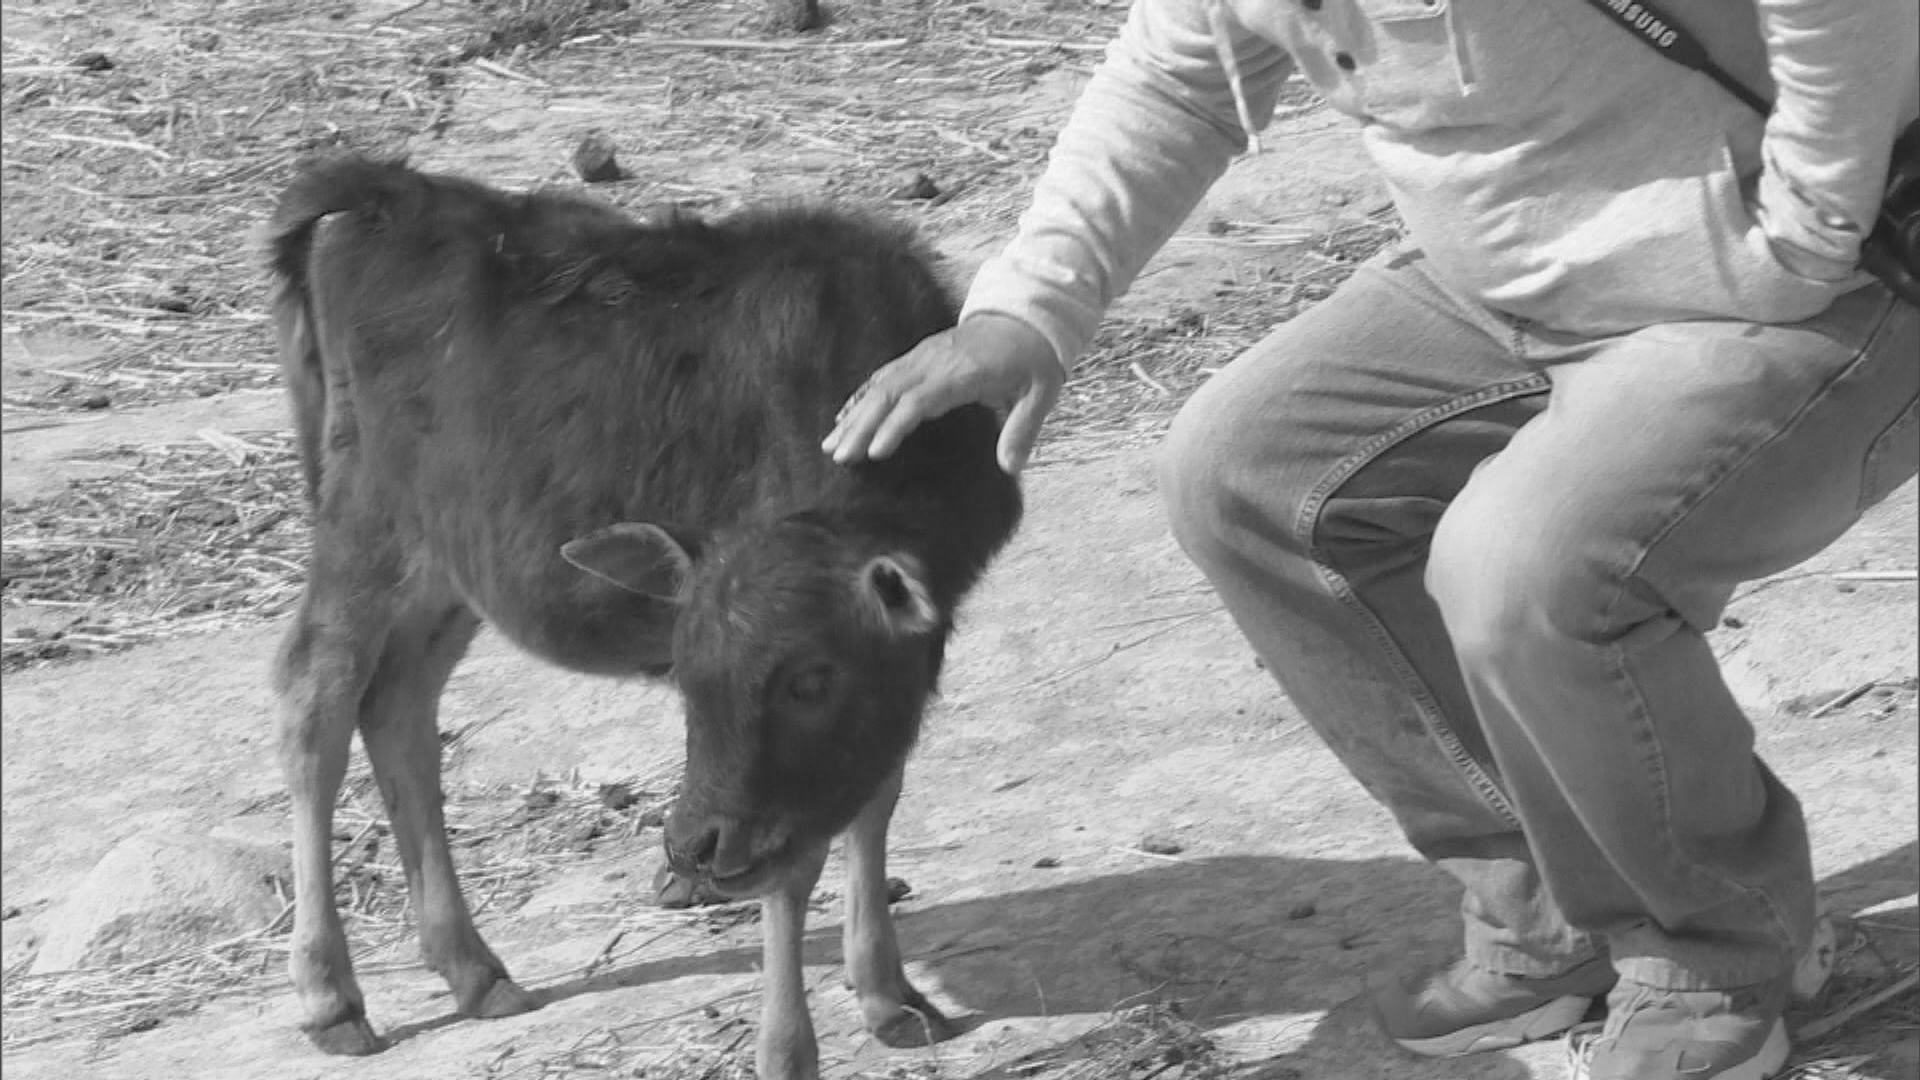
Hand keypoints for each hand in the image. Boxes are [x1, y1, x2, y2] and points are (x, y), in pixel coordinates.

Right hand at [823, 313, 1063, 474]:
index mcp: (964, 372)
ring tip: (830, 444)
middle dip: (860, 425)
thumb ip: (1023, 428)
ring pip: (880, 384)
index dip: (896, 425)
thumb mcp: (1041, 392)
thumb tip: (1011, 467)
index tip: (875, 452)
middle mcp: (936, 362)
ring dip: (853, 414)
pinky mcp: (919, 356)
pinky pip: (883, 376)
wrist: (1025, 315)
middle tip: (838, 456)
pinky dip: (860, 397)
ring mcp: (924, 356)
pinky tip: (844, 418)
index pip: (921, 399)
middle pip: (890, 393)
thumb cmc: (1034, 357)